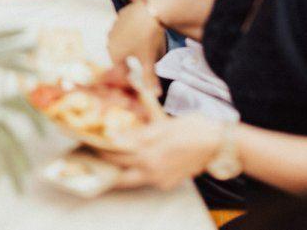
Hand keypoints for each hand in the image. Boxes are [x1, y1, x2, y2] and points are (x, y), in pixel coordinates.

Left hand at [98, 115, 223, 189]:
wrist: (218, 144)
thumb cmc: (192, 128)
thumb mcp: (162, 125)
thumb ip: (138, 135)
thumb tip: (116, 137)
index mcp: (149, 155)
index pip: (116, 156)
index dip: (101, 151)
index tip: (88, 145)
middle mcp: (153, 171)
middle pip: (121, 178)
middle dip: (107, 171)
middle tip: (93, 162)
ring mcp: (162, 180)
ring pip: (134, 180)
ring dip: (122, 173)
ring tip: (110, 163)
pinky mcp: (170, 182)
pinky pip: (149, 179)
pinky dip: (140, 172)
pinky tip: (136, 162)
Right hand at [106, 1, 166, 90]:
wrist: (150, 11)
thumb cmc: (148, 38)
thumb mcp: (150, 60)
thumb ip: (150, 78)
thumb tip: (156, 95)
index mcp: (115, 53)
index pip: (120, 69)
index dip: (129, 74)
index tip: (135, 76)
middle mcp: (110, 40)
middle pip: (118, 55)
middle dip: (126, 60)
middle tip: (137, 62)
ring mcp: (114, 27)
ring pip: (120, 40)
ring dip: (127, 45)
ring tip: (139, 46)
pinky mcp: (120, 16)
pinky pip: (124, 28)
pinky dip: (130, 32)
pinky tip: (140, 31)